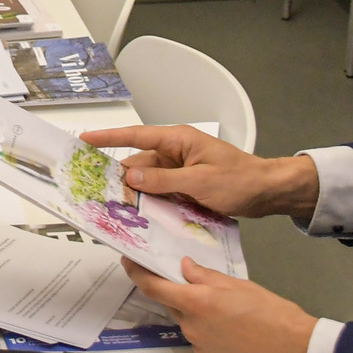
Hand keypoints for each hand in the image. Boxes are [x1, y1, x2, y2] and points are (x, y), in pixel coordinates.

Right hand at [81, 125, 319, 220]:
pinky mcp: (185, 187)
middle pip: (138, 164)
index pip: (136, 136)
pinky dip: (151, 203)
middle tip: (95, 191)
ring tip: (114, 208)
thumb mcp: (199, 182)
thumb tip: (131, 177)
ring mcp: (180, 171)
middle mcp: (175, 152)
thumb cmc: (240, 180)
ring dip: (136, 195)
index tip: (84, 139)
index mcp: (178, 140)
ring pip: (148, 182)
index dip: (108, 137)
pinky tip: (140, 216)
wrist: (269, 192)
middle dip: (119, 178)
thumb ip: (163, 181)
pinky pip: (161, 193)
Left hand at [126, 257, 317, 352]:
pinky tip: (230, 323)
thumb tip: (185, 268)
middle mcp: (191, 325)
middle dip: (177, 291)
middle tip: (192, 279)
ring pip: (186, 320)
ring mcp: (198, 344)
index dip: (136, 273)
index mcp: (197, 303)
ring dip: (194, 309)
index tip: (127, 261)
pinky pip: (198, 336)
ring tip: (225, 304)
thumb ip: (207, 277)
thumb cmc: (273, 314)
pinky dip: (206, 325)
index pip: (153, 287)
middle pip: (171, 303)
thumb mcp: (240, 286)